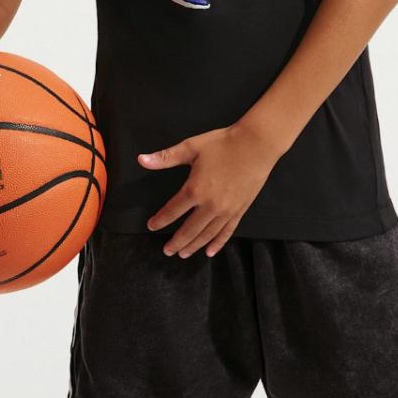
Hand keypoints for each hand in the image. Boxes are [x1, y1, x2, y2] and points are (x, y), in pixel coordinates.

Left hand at [138, 124, 282, 256]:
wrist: (256, 144)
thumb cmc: (223, 143)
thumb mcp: (191, 147)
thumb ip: (165, 157)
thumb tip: (141, 160)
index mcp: (195, 190)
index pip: (173, 210)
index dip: (161, 220)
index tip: (152, 226)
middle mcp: (210, 205)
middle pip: (189, 230)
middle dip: (176, 242)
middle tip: (167, 251)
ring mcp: (226, 210)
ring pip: (206, 235)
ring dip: (193, 246)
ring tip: (182, 254)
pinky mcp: (240, 211)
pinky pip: (226, 232)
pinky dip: (217, 243)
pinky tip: (210, 252)